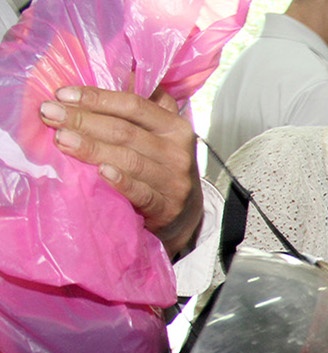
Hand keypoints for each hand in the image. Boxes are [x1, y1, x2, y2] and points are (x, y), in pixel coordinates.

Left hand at [38, 86, 202, 258]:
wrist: (185, 213)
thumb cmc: (162, 165)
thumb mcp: (161, 133)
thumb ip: (144, 106)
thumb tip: (123, 70)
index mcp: (175, 127)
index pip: (134, 106)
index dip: (97, 98)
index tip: (62, 94)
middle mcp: (177, 152)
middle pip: (125, 131)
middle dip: (83, 121)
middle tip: (50, 114)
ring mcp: (173, 181)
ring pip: (129, 160)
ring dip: (92, 148)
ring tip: (61, 140)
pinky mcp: (167, 207)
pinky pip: (141, 193)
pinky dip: (121, 182)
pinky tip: (100, 172)